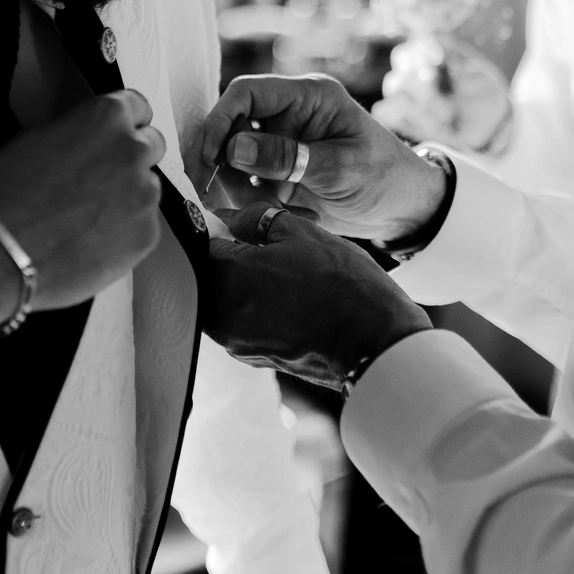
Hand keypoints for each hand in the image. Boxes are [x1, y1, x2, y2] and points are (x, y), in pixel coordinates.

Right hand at [0, 90, 164, 351]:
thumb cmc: (0, 195)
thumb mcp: (32, 139)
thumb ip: (74, 132)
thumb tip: (85, 139)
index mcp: (105, 117)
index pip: (137, 107)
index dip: (123, 123)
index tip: (113, 136)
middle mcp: (132, 151)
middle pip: (151, 146)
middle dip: (129, 158)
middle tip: (98, 179)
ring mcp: (144, 196)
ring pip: (147, 190)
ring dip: (127, 197)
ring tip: (87, 219)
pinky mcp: (145, 237)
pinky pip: (142, 228)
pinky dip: (124, 234)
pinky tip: (90, 242)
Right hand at [191, 74, 446, 242]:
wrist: (405, 209)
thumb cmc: (385, 177)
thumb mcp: (341, 168)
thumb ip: (289, 157)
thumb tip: (235, 147)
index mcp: (308, 96)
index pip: (247, 93)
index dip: (221, 120)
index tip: (209, 156)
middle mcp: (289, 114)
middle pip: (232, 124)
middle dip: (221, 159)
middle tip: (215, 193)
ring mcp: (282, 143)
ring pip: (233, 157)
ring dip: (233, 185)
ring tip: (253, 209)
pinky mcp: (279, 172)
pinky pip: (246, 182)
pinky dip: (246, 200)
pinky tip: (265, 214)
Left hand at [205, 201, 431, 391]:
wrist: (374, 343)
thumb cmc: (342, 286)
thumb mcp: (301, 233)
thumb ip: (257, 218)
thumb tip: (232, 217)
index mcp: (227, 277)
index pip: (199, 241)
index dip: (214, 226)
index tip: (233, 223)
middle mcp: (220, 314)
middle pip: (204, 274)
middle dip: (224, 257)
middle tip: (256, 245)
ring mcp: (235, 341)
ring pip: (220, 300)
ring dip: (237, 283)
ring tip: (275, 272)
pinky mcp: (253, 356)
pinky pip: (238, 322)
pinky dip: (250, 307)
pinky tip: (282, 297)